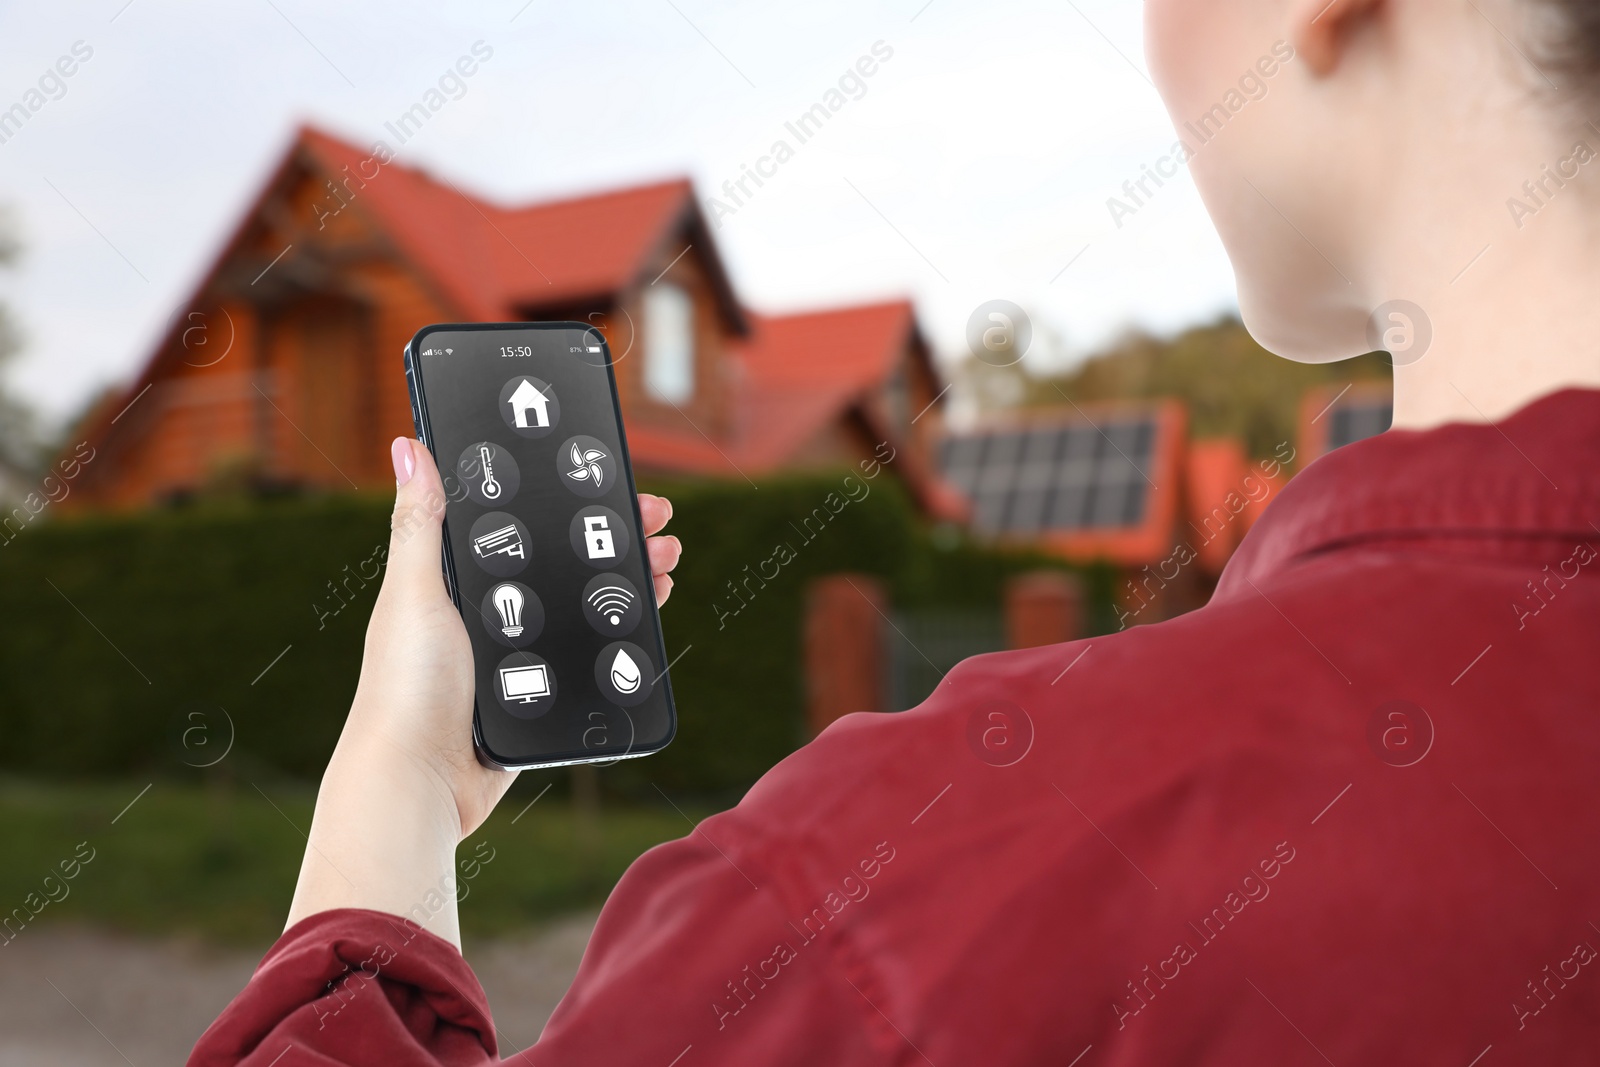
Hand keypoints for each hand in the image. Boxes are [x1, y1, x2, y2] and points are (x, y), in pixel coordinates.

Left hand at [284, 438, 680, 944]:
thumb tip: (410, 446)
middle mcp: (486, 613)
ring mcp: (515, 654)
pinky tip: (644, 616)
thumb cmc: (403, 690)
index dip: (561, 495)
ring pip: (581, 604)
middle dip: (609, 535)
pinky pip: (587, 654)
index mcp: (454, 581)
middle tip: (656, 518)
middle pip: (560, 559)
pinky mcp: (537, 692)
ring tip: (664, 561)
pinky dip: (619, 634)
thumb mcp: (414, 595)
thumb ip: (422, 525)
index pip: (517, 521)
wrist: (420, 785)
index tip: (603, 476)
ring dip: (624, 580)